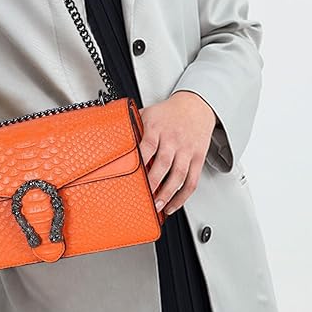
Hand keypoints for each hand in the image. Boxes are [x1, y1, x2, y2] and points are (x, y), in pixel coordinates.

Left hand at [138, 91, 217, 215]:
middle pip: (163, 163)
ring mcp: (186, 149)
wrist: (195, 106)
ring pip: (178, 175)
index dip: (140, 161)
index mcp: (157, 127)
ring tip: (158, 206)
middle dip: (153, 182)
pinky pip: (192, 180)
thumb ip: (134, 126)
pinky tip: (174, 204)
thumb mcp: (148, 113)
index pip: (147, 146)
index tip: (131, 176)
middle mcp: (172, 139)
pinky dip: (183, 196)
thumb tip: (114, 137)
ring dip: (168, 194)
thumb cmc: (168, 112)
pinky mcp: (198, 158)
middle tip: (145, 196)